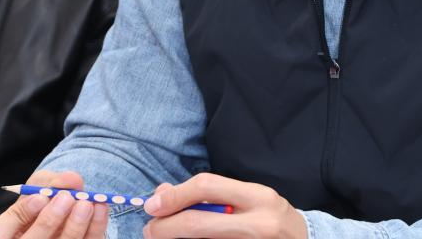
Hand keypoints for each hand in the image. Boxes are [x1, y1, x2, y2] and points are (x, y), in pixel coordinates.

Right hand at [0, 170, 106, 238]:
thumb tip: (69, 179)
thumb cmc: (39, 201)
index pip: (1, 233)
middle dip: (50, 220)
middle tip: (66, 198)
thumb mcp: (36, 188)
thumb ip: (46, 182)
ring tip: (86, 203)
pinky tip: (101, 209)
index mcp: (0, 237)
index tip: (40, 197)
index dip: (23, 214)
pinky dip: (95, 228)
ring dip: (76, 226)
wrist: (56, 217)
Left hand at [143, 173, 306, 238]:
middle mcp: (258, 223)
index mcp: (258, 197)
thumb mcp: (249, 198)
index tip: (153, 205)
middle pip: (196, 224)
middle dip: (164, 227)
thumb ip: (211, 194)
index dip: (174, 196)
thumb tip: (163, 193)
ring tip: (164, 236)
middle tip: (150, 229)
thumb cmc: (271, 218)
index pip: (206, 187)